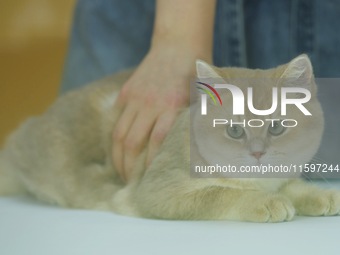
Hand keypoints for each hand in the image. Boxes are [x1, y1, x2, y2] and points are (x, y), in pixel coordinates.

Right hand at [112, 45, 195, 180]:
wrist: (178, 45)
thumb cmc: (195, 73)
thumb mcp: (201, 97)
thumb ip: (194, 122)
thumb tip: (192, 151)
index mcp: (172, 107)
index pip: (156, 144)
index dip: (150, 165)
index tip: (149, 180)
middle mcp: (151, 104)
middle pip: (131, 142)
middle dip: (127, 166)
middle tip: (129, 182)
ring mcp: (136, 97)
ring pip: (119, 132)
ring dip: (117, 155)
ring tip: (119, 170)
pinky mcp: (127, 91)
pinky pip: (118, 117)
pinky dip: (116, 135)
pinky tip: (118, 148)